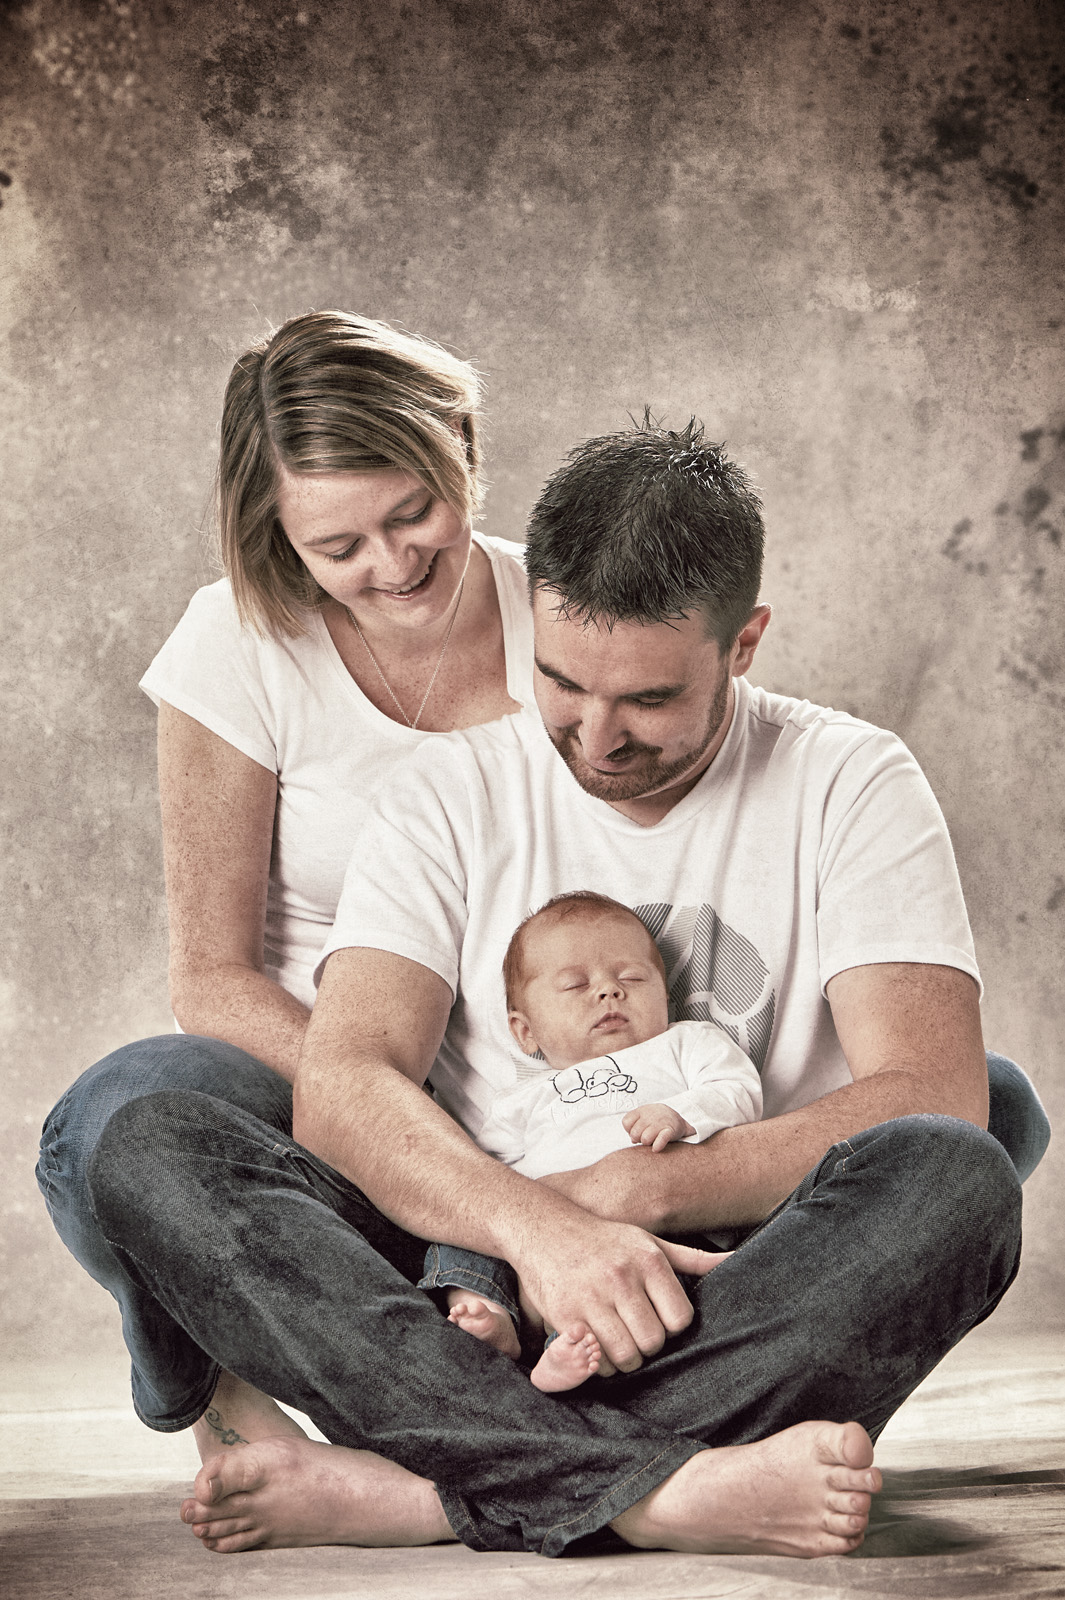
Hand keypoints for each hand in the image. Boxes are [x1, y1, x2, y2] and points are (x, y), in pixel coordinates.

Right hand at [510, 1212, 725, 1373]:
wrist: (544, 1229)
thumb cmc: (604, 1240)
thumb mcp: (649, 1241)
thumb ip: (692, 1259)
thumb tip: (735, 1262)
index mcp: (647, 1260)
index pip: (680, 1320)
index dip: (671, 1326)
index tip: (657, 1317)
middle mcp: (621, 1277)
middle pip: (653, 1342)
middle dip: (647, 1344)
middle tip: (634, 1331)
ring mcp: (591, 1298)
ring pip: (626, 1357)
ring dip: (624, 1357)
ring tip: (616, 1338)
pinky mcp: (565, 1317)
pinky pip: (596, 1360)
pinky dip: (599, 1361)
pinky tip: (596, 1341)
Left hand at [622, 1102, 695, 1152]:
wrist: (677, 1119)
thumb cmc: (656, 1120)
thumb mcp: (644, 1117)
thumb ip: (634, 1126)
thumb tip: (633, 1140)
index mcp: (642, 1110)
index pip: (626, 1122)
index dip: (629, 1131)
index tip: (637, 1132)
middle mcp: (650, 1115)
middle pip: (634, 1133)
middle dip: (638, 1139)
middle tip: (645, 1138)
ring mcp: (660, 1122)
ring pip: (645, 1139)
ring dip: (648, 1143)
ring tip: (652, 1141)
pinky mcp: (670, 1131)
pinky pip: (660, 1140)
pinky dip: (657, 1146)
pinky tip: (656, 1148)